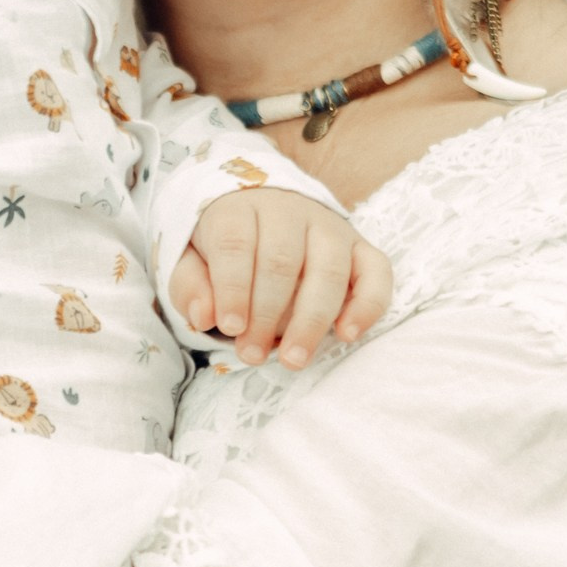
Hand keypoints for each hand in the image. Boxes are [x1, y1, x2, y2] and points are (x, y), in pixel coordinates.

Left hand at [172, 188, 392, 368]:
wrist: (262, 212)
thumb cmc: (224, 247)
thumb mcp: (191, 260)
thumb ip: (190, 285)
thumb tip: (204, 316)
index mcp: (241, 208)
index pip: (237, 243)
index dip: (233, 287)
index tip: (229, 327)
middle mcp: (290, 211)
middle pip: (282, 261)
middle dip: (265, 314)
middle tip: (251, 354)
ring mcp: (330, 228)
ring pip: (328, 270)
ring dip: (310, 320)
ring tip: (292, 358)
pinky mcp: (361, 247)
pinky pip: (376, 272)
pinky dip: (367, 304)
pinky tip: (347, 334)